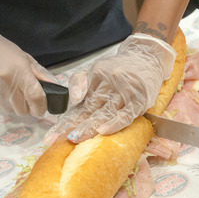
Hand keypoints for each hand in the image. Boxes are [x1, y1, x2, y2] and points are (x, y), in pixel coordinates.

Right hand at [0, 7, 54, 116]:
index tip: (41, 107)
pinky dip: (0, 103)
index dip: (41, 107)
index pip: (36, 99)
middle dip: (27, 107)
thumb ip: (39, 73)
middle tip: (23, 96)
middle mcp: (6, 85)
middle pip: (23, 110)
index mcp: (19, 73)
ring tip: (8, 90)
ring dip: (12, 105)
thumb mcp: (23, 56)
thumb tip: (53, 86)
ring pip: (9, 111)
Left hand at [45, 34, 175, 143]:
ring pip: (104, 113)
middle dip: (72, 127)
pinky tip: (103, 131)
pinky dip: (115, 123)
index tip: (50, 137)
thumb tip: (73, 100)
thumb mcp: (95, 68)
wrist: (147, 57)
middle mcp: (108, 85)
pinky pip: (126, 114)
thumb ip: (78, 81)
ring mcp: (124, 93)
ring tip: (75, 138)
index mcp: (95, 78)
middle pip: (88, 110)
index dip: (64, 122)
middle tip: (57, 140)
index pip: (78, 105)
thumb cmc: (119, 67)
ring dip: (90, 127)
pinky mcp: (139, 100)